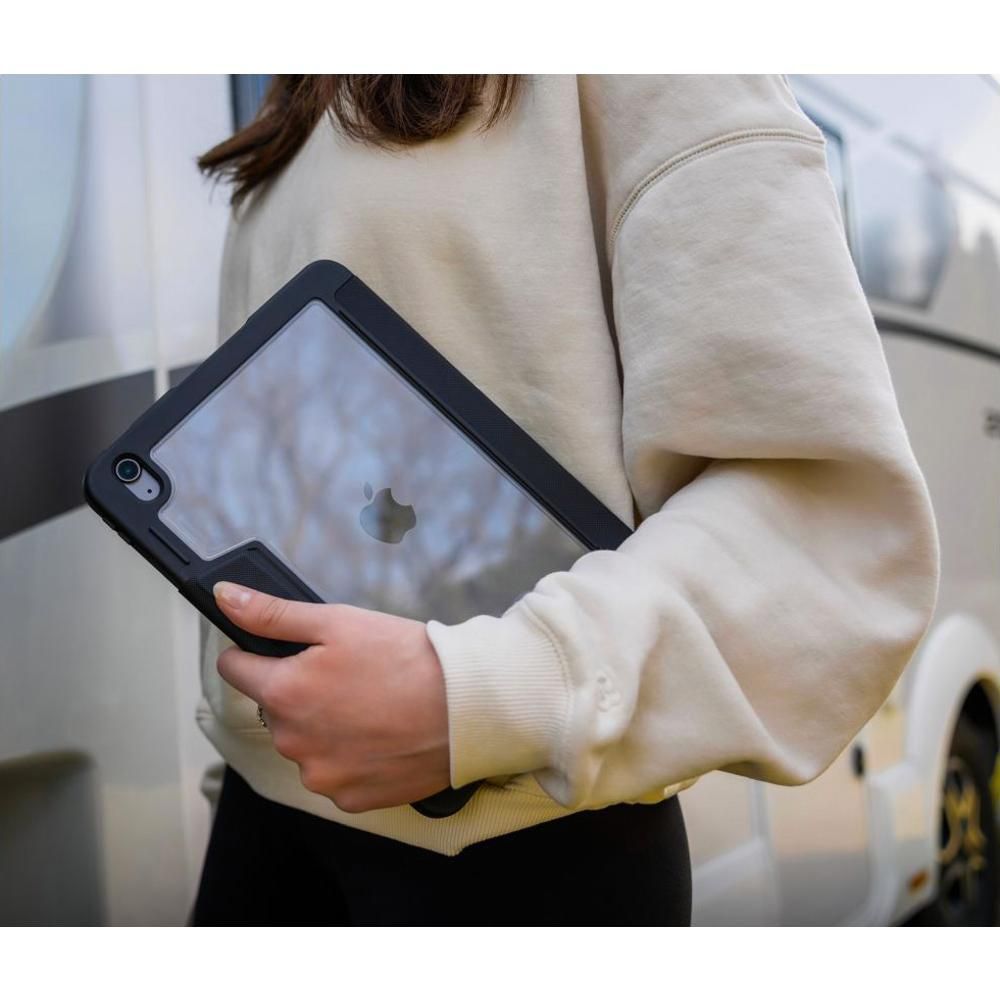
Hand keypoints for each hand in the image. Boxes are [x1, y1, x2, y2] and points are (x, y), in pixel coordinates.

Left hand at [213, 582, 451, 812]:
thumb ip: (273, 614)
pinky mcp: (350, 798)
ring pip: (305, 743)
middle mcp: (293, 742)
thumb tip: (226, 598)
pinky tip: (380, 734)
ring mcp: (321, 775)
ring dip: (325, 726)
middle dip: (301, 690)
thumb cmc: (407, 659)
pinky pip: (334, 772)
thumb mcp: (337, 621)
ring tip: (370, 704)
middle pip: (275, 708)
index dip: (258, 653)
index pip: (234, 669)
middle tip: (348, 674)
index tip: (287, 651)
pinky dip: (351, 755)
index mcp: (284, 693)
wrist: (467, 707)